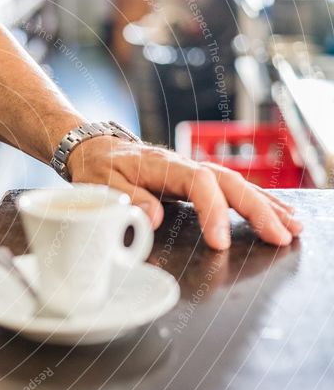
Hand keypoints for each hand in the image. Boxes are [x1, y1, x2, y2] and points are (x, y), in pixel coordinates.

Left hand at [65, 136, 302, 249]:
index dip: (213, 211)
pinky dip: (256, 201)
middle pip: (229, 183)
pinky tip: (277, 214)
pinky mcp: (197, 180)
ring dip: (266, 206)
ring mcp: (194, 171)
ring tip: (293, 227)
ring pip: (237, 184)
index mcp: (162, 164)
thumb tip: (153, 217)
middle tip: (280, 237)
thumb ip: (128, 198)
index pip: (199, 183)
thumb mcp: (101, 183)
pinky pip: (231, 189)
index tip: (219, 241)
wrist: (96, 148)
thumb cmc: (98, 167)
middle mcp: (185, 165)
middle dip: (257, 211)